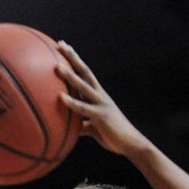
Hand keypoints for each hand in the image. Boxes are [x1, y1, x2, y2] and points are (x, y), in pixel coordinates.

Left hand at [56, 41, 147, 155]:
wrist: (131, 144)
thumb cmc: (113, 136)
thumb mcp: (95, 128)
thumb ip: (82, 125)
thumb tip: (70, 128)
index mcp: (98, 95)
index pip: (85, 73)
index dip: (75, 60)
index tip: (64, 48)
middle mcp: (100, 95)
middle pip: (84, 71)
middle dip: (72, 57)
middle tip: (60, 44)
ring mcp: (101, 104)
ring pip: (83, 86)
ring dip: (70, 76)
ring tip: (57, 67)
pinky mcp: (101, 116)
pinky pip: (84, 108)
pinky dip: (72, 102)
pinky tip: (60, 97)